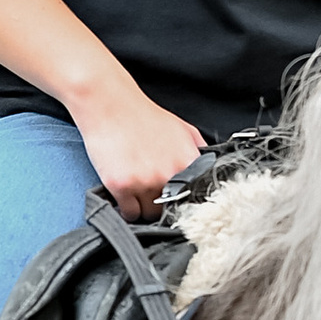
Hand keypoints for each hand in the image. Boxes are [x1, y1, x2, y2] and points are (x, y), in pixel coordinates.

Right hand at [72, 82, 206, 221]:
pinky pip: (129, 213)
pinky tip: (125, 194)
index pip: (195, 200)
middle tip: (151, 190)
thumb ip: (199, 151)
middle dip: (162, 204)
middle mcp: (169, 174)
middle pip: (171, 210)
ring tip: (137, 189)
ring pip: (149, 215)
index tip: (176, 201)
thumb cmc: (142, 115)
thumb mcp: (183, 129)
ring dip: (143, 207)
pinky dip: (127, 208)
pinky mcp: (122, 186)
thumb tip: (209, 169)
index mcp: (187, 161)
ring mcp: (145, 181)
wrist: (110, 104)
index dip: (185, 203)